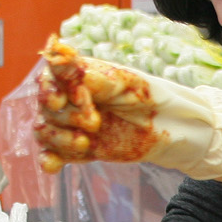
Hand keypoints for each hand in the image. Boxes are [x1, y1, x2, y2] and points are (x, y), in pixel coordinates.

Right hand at [31, 38, 221, 179]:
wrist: (175, 129)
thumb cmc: (155, 98)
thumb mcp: (128, 83)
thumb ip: (94, 75)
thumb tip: (60, 56)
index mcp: (83, 75)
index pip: (52, 78)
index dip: (52, 88)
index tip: (65, 99)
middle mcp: (75, 98)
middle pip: (48, 107)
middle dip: (65, 116)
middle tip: (93, 122)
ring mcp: (75, 124)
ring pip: (46, 131)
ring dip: (58, 138)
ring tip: (84, 143)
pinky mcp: (81, 149)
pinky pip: (55, 155)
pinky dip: (49, 160)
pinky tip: (53, 166)